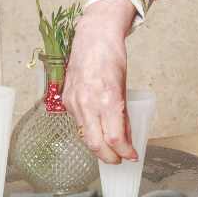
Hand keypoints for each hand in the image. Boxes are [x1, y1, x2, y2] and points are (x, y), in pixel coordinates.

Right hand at [62, 3, 139, 164]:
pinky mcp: (66, 99)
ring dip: (97, 146)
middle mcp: (87, 103)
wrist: (93, 36)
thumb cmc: (111, 56)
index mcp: (107, 99)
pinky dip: (89, 128)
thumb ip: (123, 113)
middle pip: (95, 144)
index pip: (115, 138)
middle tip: (119, 160)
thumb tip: (127, 137)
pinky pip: (78, 121)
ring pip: (84, 135)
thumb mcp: (124, 86)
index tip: (131, 156)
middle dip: (108, 157)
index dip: (124, 152)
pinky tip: (96, 127)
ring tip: (109, 149)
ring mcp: (74, 101)